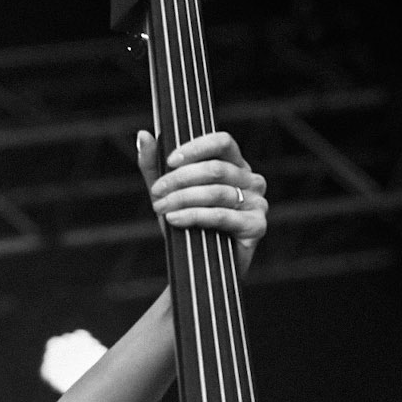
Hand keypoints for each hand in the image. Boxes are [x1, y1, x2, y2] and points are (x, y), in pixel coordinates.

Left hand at [138, 129, 268, 272]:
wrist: (196, 267)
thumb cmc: (186, 224)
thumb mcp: (166, 192)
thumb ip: (154, 165)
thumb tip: (143, 134)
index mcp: (235, 165)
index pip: (222, 142)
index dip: (196, 148)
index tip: (169, 160)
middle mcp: (251, 180)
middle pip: (216, 169)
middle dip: (180, 179)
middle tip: (157, 192)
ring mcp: (258, 203)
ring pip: (217, 192)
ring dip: (183, 199)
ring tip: (161, 208)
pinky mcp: (256, 226)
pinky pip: (222, 215)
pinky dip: (194, 216)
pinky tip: (175, 220)